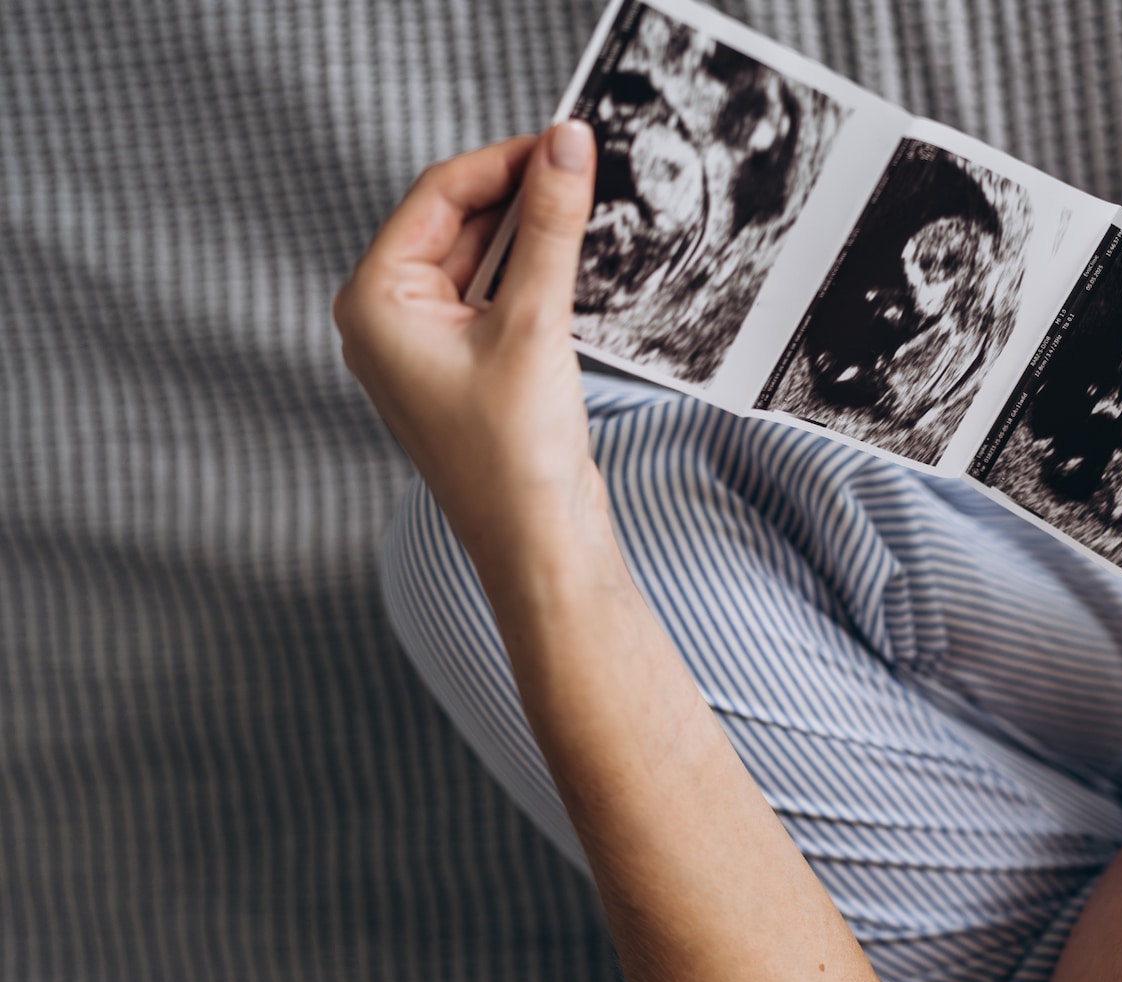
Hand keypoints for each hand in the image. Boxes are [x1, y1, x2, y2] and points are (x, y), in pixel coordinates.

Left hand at [332, 122, 600, 575]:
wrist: (538, 549)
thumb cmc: (514, 457)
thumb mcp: (536, 325)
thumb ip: (553, 229)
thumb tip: (568, 147)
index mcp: (375, 301)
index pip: (438, 197)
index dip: (505, 161)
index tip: (566, 139)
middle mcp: (389, 318)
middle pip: (459, 223)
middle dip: (523, 194)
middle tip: (589, 164)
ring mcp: (429, 345)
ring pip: (484, 259)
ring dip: (536, 233)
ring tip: (593, 202)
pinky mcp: (470, 368)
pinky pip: (500, 297)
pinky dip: (539, 274)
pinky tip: (582, 257)